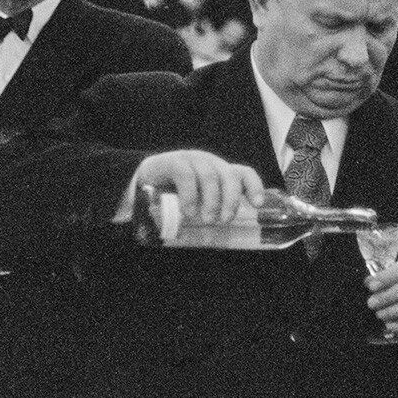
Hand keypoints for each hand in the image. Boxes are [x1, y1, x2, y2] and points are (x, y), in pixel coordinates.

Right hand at [134, 150, 263, 224]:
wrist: (139, 184)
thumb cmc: (173, 197)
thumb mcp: (196, 204)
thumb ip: (210, 211)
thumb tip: (223, 237)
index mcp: (219, 173)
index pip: (243, 173)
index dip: (253, 186)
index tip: (258, 204)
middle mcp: (209, 163)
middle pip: (229, 176)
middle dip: (231, 199)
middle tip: (224, 219)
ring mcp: (191, 159)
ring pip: (210, 176)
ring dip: (210, 200)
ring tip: (204, 218)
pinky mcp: (173, 161)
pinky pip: (186, 175)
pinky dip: (190, 195)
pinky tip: (188, 211)